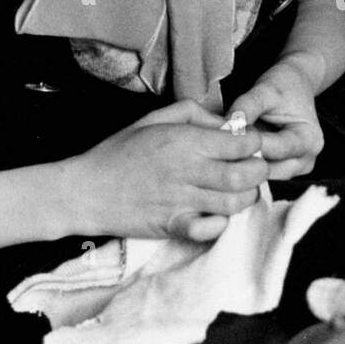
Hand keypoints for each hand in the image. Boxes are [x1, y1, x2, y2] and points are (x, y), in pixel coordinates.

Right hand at [64, 99, 268, 242]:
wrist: (86, 190)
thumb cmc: (120, 151)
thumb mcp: (155, 119)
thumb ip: (194, 114)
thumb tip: (225, 124)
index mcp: (186, 141)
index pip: (242, 143)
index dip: (254, 143)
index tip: (249, 145)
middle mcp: (188, 170)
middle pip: (246, 175)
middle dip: (259, 171)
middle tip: (252, 168)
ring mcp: (182, 201)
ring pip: (235, 203)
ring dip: (245, 197)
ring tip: (239, 190)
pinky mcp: (174, 226)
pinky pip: (211, 229)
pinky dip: (221, 223)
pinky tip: (216, 213)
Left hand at [231, 58, 324, 180]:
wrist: (296, 87)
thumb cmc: (283, 86)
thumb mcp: (265, 90)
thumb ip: (246, 108)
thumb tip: (226, 128)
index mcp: (309, 139)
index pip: (274, 150)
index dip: (246, 145)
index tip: (220, 138)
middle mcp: (307, 160)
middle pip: (269, 171)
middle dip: (242, 160)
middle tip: (215, 149)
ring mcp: (296, 170)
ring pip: (263, 179)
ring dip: (242, 167)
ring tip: (221, 152)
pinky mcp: (285, 172)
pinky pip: (262, 177)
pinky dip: (245, 167)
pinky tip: (230, 156)